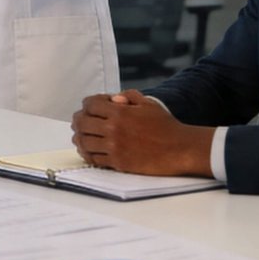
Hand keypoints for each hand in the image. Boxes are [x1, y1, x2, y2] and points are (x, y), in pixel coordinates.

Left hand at [70, 89, 213, 175]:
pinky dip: (87, 154)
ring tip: (79, 136)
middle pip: (82, 122)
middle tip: (79, 122)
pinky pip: (94, 159)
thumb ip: (128, 97)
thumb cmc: (166, 126)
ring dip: (79, 138)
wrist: (180, 149)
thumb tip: (112, 98)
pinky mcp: (118, 163)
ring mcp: (114, 147)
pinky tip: (88, 151)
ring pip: (84, 142)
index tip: (90, 107)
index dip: (88, 104)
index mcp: (120, 112)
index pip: (90, 104)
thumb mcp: (148, 103)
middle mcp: (113, 129)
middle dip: (79, 120)